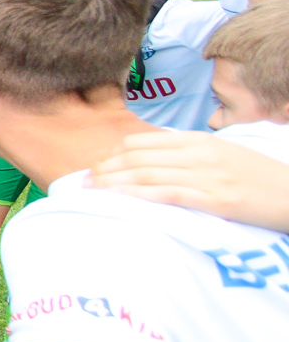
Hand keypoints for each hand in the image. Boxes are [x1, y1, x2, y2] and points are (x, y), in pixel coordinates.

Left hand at [88, 130, 288, 231]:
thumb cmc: (258, 179)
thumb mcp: (223, 156)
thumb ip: (189, 155)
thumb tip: (153, 161)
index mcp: (199, 140)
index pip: (143, 142)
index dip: (114, 154)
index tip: (97, 166)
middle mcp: (200, 154)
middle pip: (139, 158)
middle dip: (106, 169)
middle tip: (83, 181)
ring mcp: (209, 176)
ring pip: (148, 175)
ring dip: (114, 183)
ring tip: (91, 191)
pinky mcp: (217, 200)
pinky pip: (170, 194)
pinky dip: (140, 195)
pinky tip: (119, 199)